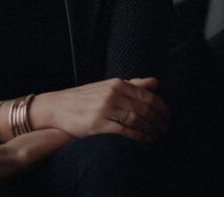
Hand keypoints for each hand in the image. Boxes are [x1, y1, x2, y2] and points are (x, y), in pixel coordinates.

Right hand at [32, 77, 169, 142]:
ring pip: (137, 120)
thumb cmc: (84, 99)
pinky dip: (138, 138)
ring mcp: (105, 108)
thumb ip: (132, 85)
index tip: (167, 118)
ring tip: (156, 137)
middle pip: (145, 108)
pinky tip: (144, 142)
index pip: (148, 96)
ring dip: (151, 130)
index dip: (162, 108)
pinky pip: (125, 132)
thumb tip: (155, 82)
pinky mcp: (98, 124)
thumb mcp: (107, 87)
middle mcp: (112, 93)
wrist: (56, 107)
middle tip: (165, 130)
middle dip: (159, 121)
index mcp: (116, 83)